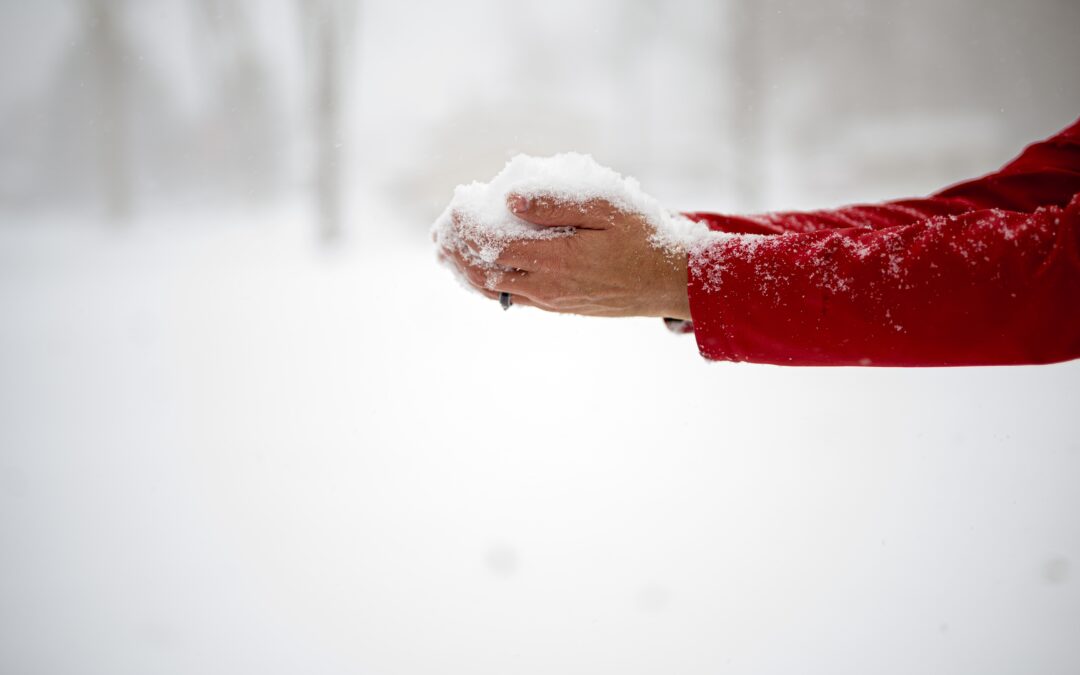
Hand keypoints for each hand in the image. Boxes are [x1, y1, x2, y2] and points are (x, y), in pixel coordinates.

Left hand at [439, 194, 691, 319]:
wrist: (671, 282)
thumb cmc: (643, 236)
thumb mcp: (606, 207)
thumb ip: (557, 202)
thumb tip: (510, 196)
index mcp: (555, 258)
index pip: (493, 242)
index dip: (467, 225)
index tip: (453, 205)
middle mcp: (546, 285)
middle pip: (485, 269)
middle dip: (457, 250)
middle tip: (438, 231)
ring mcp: (551, 299)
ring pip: (494, 289)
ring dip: (466, 270)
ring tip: (446, 252)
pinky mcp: (559, 306)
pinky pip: (512, 297)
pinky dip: (487, 284)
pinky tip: (479, 273)